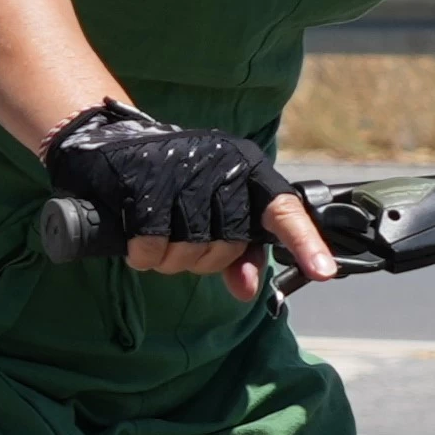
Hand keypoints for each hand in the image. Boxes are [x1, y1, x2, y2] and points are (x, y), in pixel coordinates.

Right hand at [43, 102, 321, 293]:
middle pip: (228, 244)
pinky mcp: (143, 183)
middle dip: (204, 260)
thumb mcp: (212, 208)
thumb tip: (248, 291)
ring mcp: (183, 173)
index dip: (305, 243)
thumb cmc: (172, 182)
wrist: (110, 143)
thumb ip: (239, 251)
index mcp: (247, 169)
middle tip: (183, 248)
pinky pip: (153, 244)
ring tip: (158, 243)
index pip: (283, 209)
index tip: (323, 272)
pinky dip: (144, 255)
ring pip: (191, 249)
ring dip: (170, 261)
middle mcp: (222, 166)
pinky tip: (138, 244)